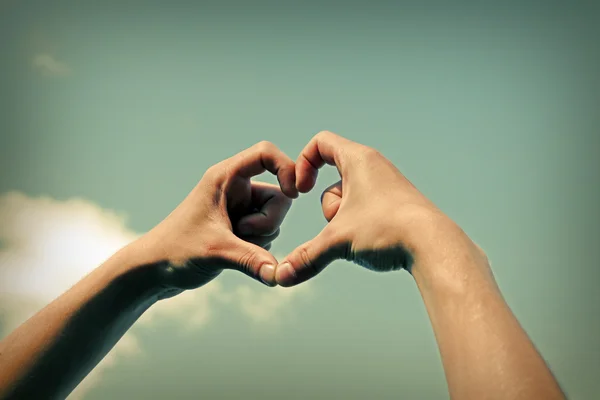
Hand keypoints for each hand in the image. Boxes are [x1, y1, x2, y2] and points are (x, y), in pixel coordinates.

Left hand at [140, 141, 297, 296]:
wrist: (152, 271)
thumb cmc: (175, 250)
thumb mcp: (217, 252)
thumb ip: (252, 260)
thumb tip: (280, 275)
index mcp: (225, 177)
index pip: (265, 153)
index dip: (286, 168)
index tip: (294, 193)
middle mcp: (234, 189)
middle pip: (278, 196)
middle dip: (268, 222)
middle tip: (241, 234)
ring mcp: (239, 209)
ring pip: (274, 220)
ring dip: (261, 238)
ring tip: (230, 246)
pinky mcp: (239, 229)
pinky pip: (266, 235)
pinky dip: (257, 248)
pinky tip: (233, 255)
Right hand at [275, 131, 482, 285]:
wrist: (434, 244)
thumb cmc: (387, 229)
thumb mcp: (338, 241)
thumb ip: (306, 257)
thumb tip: (280, 278)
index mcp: (358, 160)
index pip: (321, 143)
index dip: (302, 164)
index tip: (301, 191)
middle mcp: (375, 166)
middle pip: (333, 179)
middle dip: (330, 207)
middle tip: (342, 223)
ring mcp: (388, 185)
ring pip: (350, 197)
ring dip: (346, 219)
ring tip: (364, 234)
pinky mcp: (397, 204)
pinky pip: (366, 208)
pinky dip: (362, 224)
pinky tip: (375, 240)